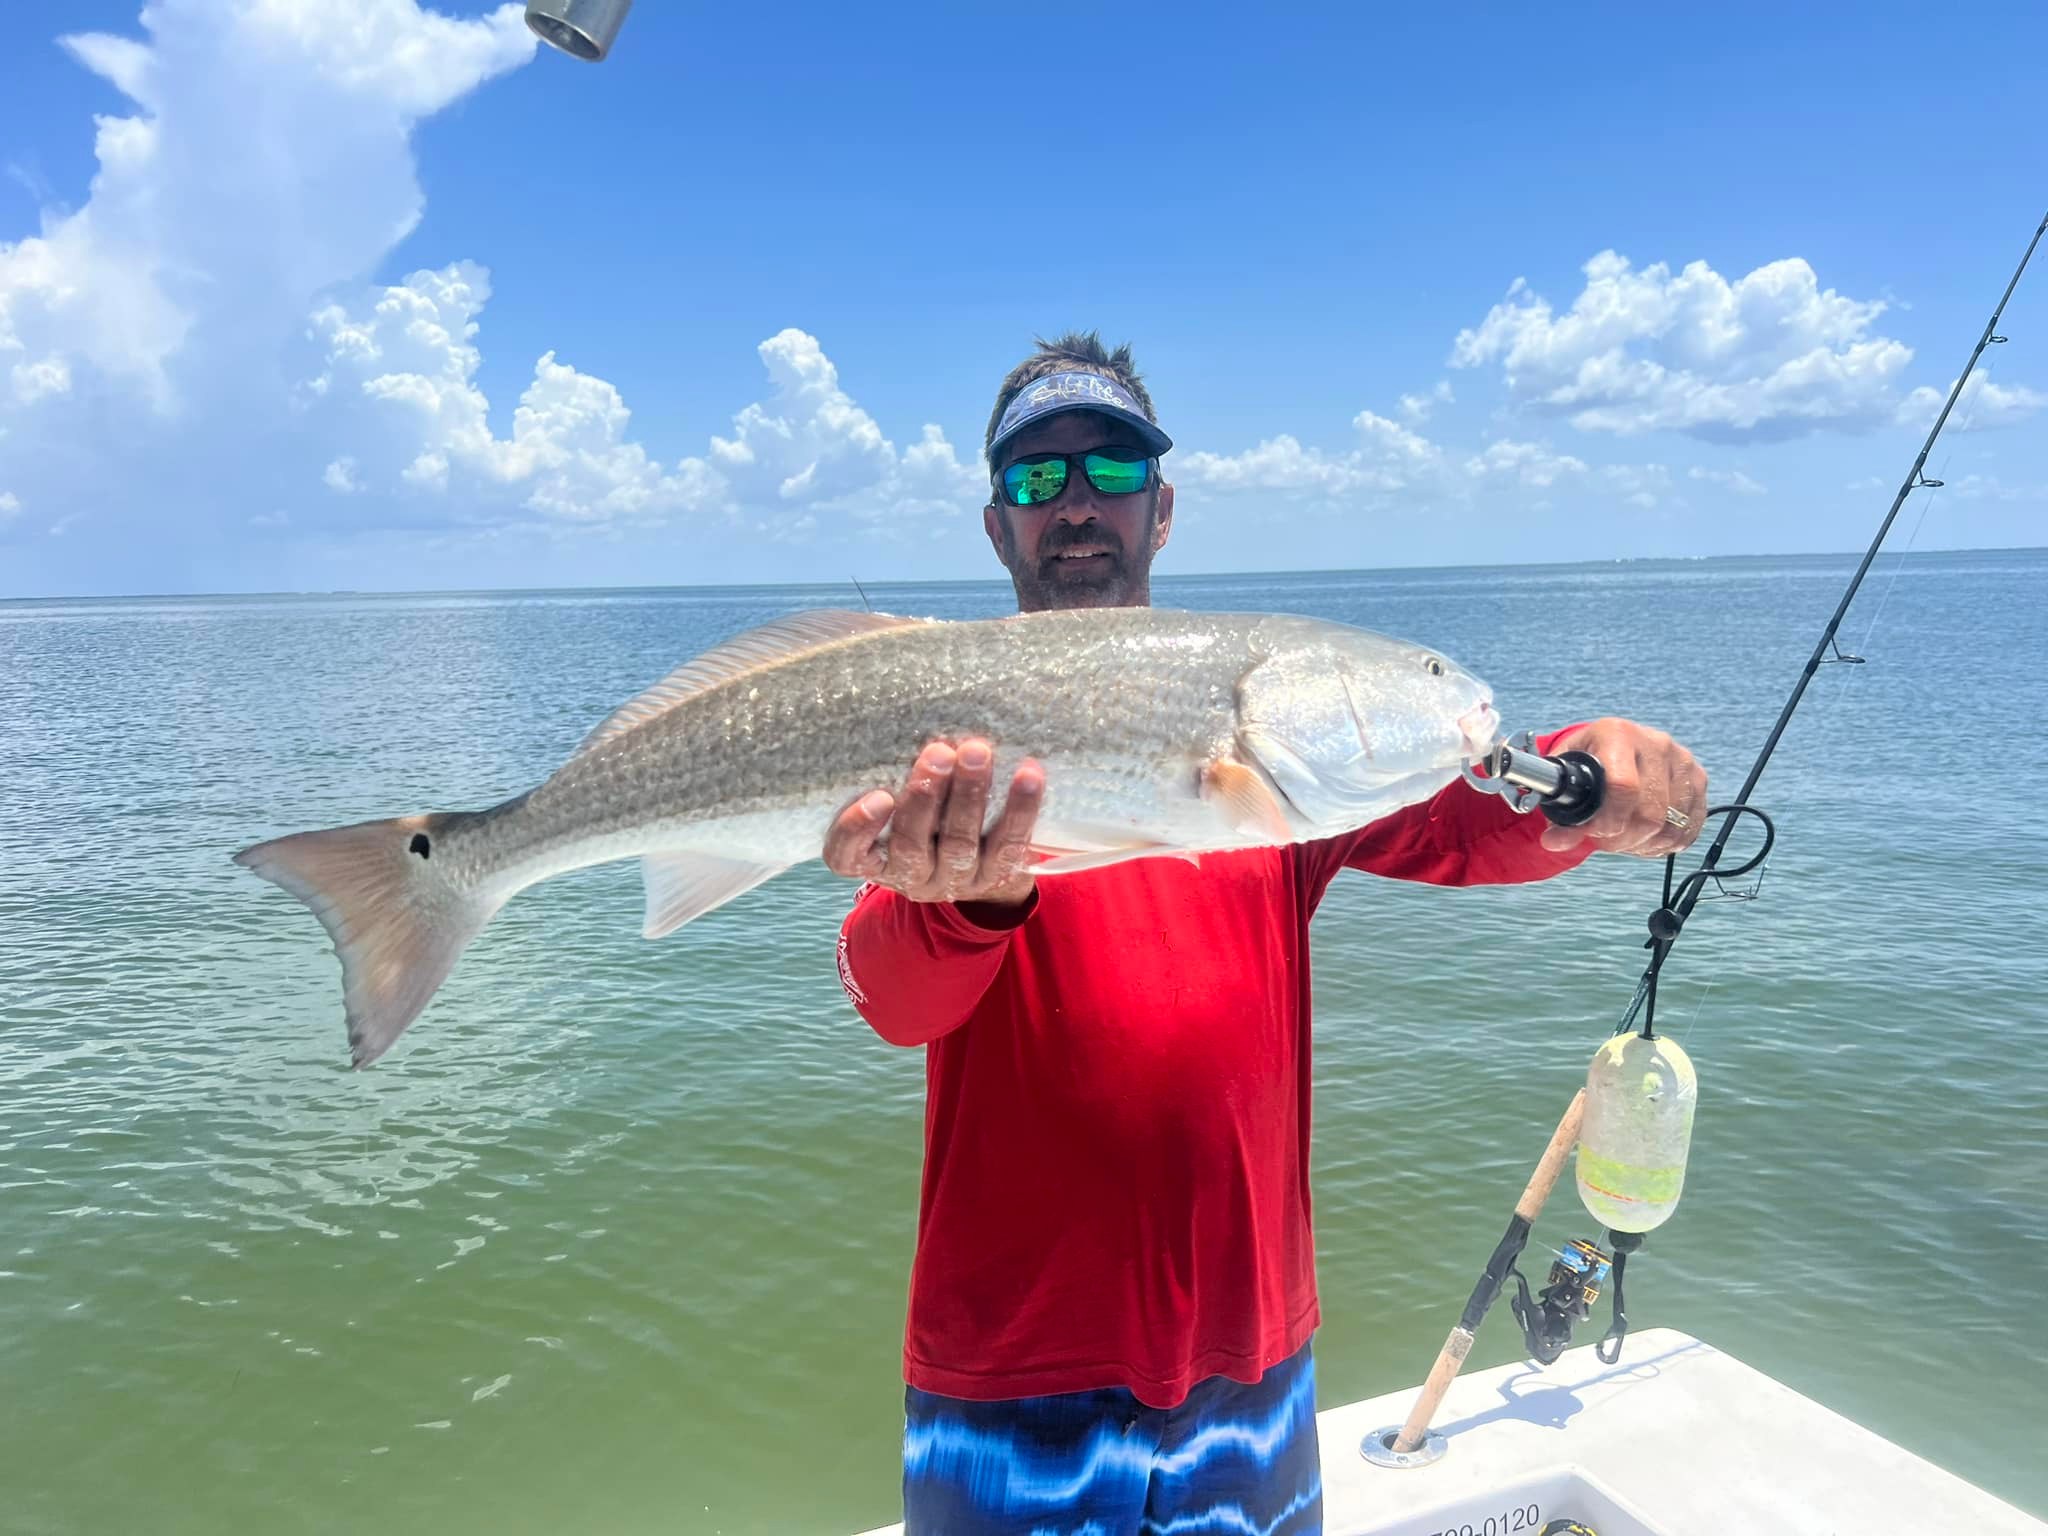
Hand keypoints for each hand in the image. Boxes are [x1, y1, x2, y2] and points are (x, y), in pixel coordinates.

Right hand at [823, 737, 1043, 905]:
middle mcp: (911, 876)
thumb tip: (900, 701)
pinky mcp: (997, 875)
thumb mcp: (896, 799)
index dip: (857, 829)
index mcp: (873, 859)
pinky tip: (1027, 774)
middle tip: (939, 753)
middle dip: (925, 796)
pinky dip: (1019, 811)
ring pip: (959, 843)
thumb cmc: (925, 814)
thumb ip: (890, 769)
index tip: (877, 796)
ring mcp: (954, 879)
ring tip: (977, 752)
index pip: (846, 855)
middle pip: (911, 843)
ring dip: (970, 795)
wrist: (982, 863)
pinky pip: (1009, 846)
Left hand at [1538, 718, 1707, 858]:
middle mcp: (1656, 743)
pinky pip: (1689, 828)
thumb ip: (1560, 810)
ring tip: (1623, 837)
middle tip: (1605, 840)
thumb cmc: (1586, 763)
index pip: (1623, 787)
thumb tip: (1555, 841)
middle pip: (1650, 813)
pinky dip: (1665, 843)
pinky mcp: (1699, 779)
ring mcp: (1683, 761)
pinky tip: (1645, 837)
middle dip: (1623, 839)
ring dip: (1643, 843)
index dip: (1608, 822)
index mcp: (1617, 734)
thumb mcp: (1566, 778)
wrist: (1616, 747)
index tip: (1593, 832)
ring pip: (1671, 826)